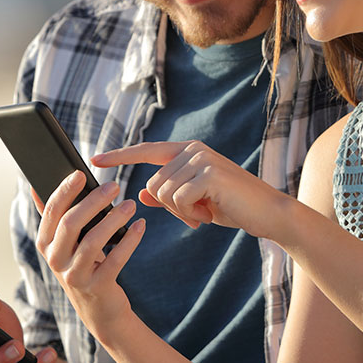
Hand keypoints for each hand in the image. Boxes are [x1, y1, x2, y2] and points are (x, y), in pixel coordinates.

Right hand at [35, 170, 146, 336]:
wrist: (99, 310)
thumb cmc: (83, 267)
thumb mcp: (64, 246)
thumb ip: (53, 219)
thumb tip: (35, 187)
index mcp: (45, 244)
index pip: (51, 211)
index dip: (65, 190)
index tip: (81, 173)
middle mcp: (55, 260)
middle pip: (71, 223)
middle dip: (93, 201)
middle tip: (113, 185)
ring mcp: (75, 276)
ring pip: (93, 240)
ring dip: (114, 218)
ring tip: (130, 204)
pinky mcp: (97, 287)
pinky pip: (115, 259)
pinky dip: (129, 240)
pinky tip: (140, 226)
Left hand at [91, 141, 292, 239]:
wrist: (268, 213)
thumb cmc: (232, 207)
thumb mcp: (195, 202)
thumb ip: (168, 195)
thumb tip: (140, 192)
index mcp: (188, 151)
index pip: (146, 151)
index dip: (120, 156)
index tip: (94, 160)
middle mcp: (193, 149)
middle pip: (153, 183)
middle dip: (171, 206)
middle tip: (198, 212)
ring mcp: (201, 159)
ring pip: (163, 192)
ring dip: (182, 211)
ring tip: (206, 210)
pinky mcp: (209, 173)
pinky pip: (177, 199)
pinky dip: (191, 213)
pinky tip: (211, 212)